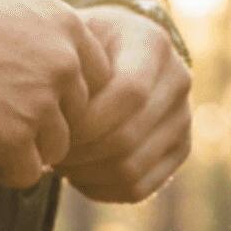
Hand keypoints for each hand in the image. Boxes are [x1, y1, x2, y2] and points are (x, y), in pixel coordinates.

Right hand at [0, 0, 110, 189]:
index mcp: (68, 27)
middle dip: (46, 125)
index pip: (96, 79)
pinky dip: (2, 171)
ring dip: (25, 150)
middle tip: (5, 122)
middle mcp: (65, 64)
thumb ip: (44, 35)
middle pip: (77, 117)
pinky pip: (26, 174)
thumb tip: (53, 67)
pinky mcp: (15, 138)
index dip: (66, 96)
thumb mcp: (12, 5)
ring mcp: (42, 103)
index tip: (35, 99)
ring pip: (55, 149)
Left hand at [56, 5, 191, 203]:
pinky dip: (100, 189)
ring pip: (130, 169)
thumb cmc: (81, 48)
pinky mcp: (179, 150)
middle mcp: (178, 80)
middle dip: (80, 151)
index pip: (129, 93)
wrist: (112, 55)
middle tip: (47, 150)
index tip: (55, 125)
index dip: (87, 119)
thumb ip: (68, 67)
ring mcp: (182, 119)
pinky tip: (77, 174)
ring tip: (60, 161)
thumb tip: (52, 114)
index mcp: (152, 44)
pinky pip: (137, 188)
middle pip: (127, 137)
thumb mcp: (71, 41)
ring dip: (86, 173)